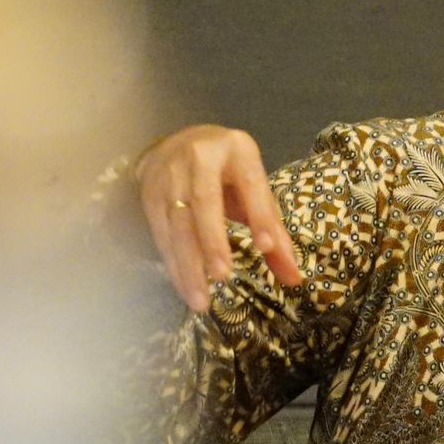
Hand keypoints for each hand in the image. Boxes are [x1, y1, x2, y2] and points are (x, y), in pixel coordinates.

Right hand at [133, 125, 301, 310]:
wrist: (177, 143)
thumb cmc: (228, 173)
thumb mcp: (255, 190)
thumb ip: (273, 230)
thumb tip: (294, 278)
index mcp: (239, 150)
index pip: (252, 184)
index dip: (260, 216)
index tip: (268, 248)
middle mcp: (201, 157)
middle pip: (205, 202)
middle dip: (213, 241)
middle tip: (223, 276)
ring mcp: (170, 173)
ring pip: (177, 221)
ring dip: (188, 263)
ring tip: (200, 299)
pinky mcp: (149, 193)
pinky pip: (160, 232)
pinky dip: (172, 263)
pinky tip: (184, 286)